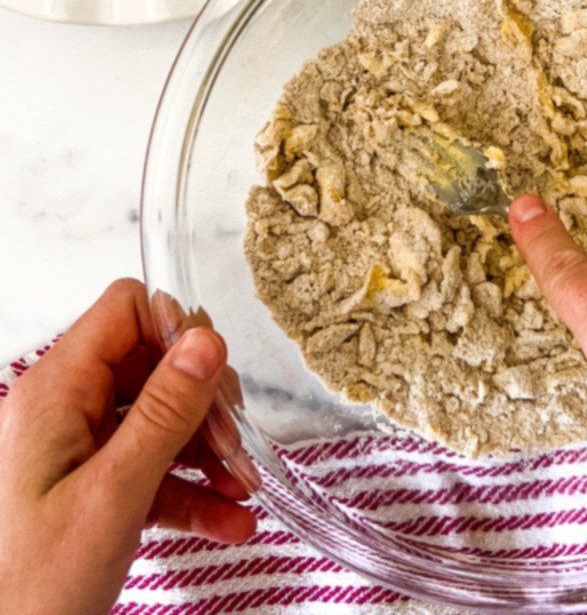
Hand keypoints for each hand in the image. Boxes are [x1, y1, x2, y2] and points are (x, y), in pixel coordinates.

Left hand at [0, 279, 255, 614]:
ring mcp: (73, 451)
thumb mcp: (113, 495)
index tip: (214, 376)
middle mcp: (62, 411)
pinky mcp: (87, 489)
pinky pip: (150, 469)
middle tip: (235, 444)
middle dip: (203, 403)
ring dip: (207, 451)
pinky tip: (229, 519)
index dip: (176, 330)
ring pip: (157, 420)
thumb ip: (164, 413)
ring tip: (243, 488)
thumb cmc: (30, 589)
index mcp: (55, 393)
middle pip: (151, 366)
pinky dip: (191, 490)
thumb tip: (205, 341)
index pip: (124, 311)